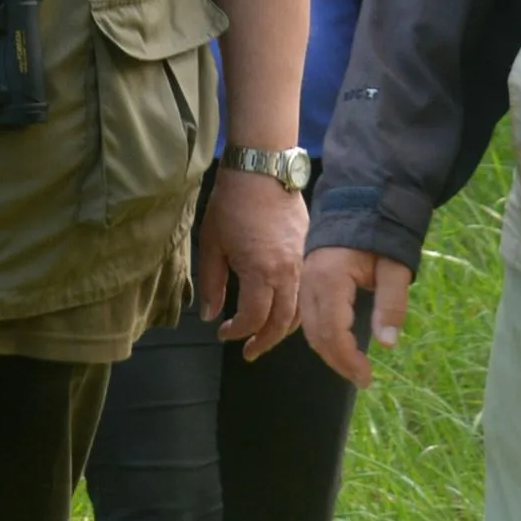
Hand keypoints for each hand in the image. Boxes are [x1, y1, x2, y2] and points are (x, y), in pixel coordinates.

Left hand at [197, 166, 308, 360]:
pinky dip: (296, 308)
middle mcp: (288, 272)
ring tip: (265, 337)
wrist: (264, 168)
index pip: (253, 318)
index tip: (223, 333)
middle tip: (248, 352)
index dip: (237, 332)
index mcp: (261, 272)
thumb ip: (213, 283)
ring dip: (283, 329)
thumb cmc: (232, 203)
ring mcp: (303, 262)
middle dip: (264, 341)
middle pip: (282, 322)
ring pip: (300, 309)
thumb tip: (211, 316)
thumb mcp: (212, 243)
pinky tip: (282, 310)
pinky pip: (307, 290)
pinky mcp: (309, 251)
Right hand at [301, 246, 414, 389]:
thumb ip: (392, 303)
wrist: (358, 199)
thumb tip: (387, 345)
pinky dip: (321, 335)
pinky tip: (339, 344)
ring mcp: (304, 279)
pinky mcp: (306, 278)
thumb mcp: (395, 265)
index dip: (347, 360)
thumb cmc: (380, 232)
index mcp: (330, 278)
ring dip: (328, 351)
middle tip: (362, 378)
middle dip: (337, 361)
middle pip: (316, 334)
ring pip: (308, 327)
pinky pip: (308, 315)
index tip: (368, 378)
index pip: (332, 331)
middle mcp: (309, 282)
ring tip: (353, 367)